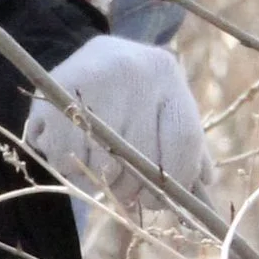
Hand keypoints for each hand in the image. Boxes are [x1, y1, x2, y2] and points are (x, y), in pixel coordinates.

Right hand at [22, 36, 214, 207]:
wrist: (91, 56)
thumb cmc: (137, 95)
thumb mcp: (167, 108)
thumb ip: (189, 148)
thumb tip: (203, 189)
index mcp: (166, 74)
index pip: (183, 140)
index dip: (174, 182)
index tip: (157, 201)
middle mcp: (133, 70)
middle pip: (138, 156)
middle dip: (130, 188)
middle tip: (122, 193)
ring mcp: (92, 77)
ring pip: (99, 161)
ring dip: (96, 179)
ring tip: (94, 168)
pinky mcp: (55, 89)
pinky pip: (63, 153)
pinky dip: (66, 166)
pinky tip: (71, 152)